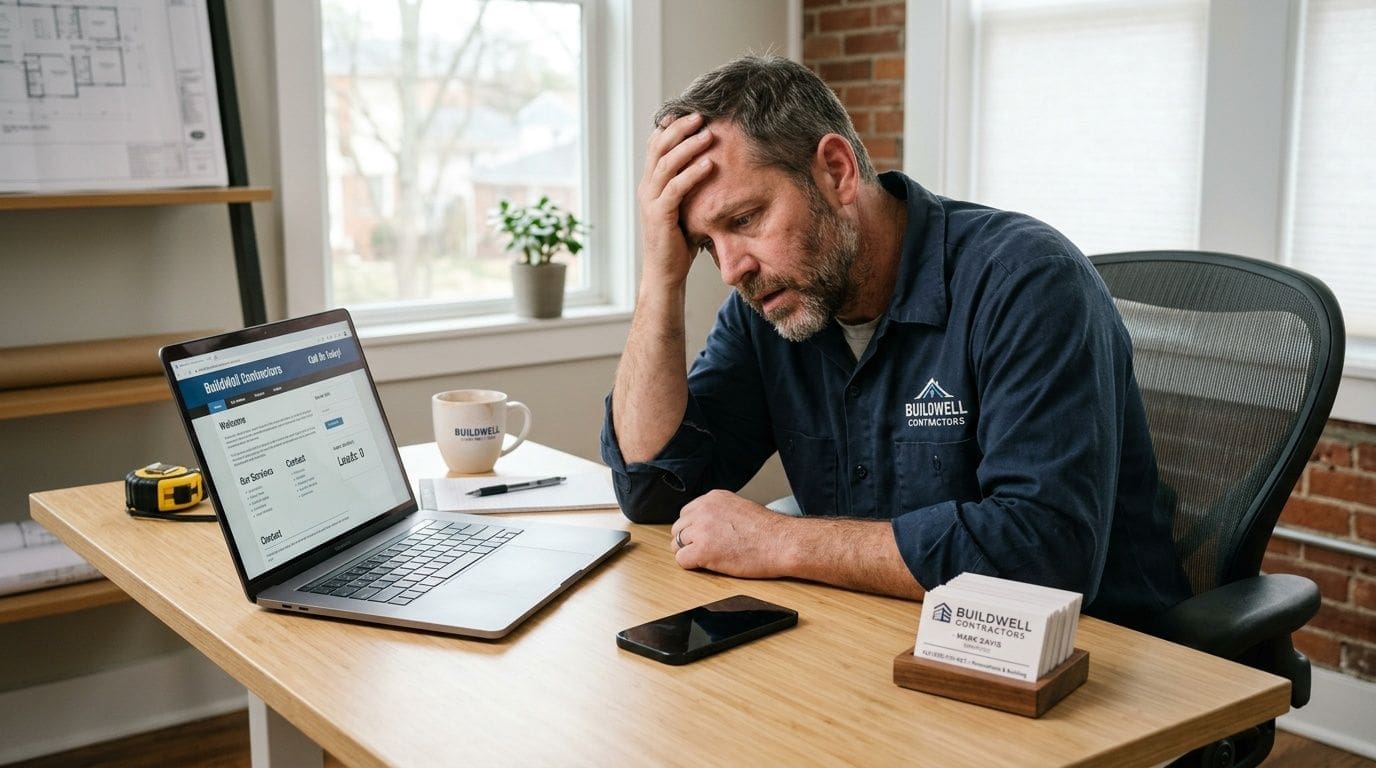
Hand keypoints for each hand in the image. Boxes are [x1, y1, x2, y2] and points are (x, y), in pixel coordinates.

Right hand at [637, 112, 714, 288]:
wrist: (665, 274)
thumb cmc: (680, 242)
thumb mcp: (687, 207)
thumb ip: (692, 186)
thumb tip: (717, 164)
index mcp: (651, 183)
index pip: (655, 146)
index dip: (670, 126)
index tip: (690, 111)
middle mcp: (646, 188)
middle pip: (658, 148)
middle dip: (679, 128)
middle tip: (700, 115)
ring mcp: (650, 201)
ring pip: (665, 164)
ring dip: (688, 147)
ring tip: (707, 134)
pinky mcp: (659, 216)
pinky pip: (675, 189)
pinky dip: (692, 174)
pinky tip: (709, 164)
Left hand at [669, 490, 792, 578]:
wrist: (781, 542)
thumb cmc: (768, 530)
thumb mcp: (740, 507)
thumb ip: (719, 512)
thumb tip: (708, 523)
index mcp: (713, 498)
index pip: (687, 513)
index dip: (694, 528)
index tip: (703, 537)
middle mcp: (703, 510)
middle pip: (678, 528)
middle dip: (689, 540)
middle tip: (704, 550)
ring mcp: (701, 529)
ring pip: (677, 544)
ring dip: (690, 552)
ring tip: (709, 558)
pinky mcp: (703, 550)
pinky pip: (682, 560)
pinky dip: (692, 565)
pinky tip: (708, 565)